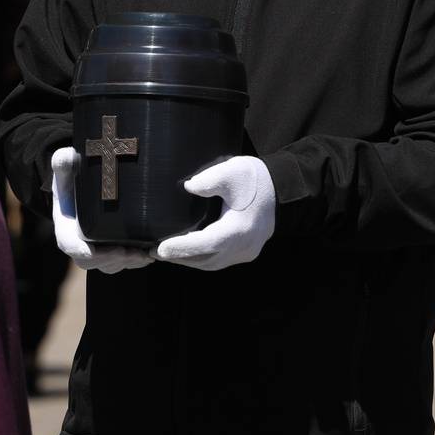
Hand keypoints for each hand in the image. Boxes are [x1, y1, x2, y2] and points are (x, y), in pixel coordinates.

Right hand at [49, 147, 150, 272]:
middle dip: (116, 259)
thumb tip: (64, 156)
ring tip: (148, 252)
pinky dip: (138, 260)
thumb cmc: (73, 178)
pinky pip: (123, 263)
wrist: (81, 188)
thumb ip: (63, 164)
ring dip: (130, 261)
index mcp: (65, 229)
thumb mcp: (66, 169)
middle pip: (95, 262)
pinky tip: (152, 251)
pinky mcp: (111, 253)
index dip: (87, 252)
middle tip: (137, 252)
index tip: (104, 250)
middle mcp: (79, 245)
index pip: (72, 247)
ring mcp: (96, 252)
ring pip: (112, 265)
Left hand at [154, 156, 274, 271]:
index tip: (160, 249)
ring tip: (165, 254)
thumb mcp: (232, 171)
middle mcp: (244, 246)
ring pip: (212, 264)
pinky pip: (220, 261)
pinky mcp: (246, 252)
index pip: (207, 244)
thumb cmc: (255, 179)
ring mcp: (246, 252)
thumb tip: (187, 187)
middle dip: (179, 257)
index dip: (182, 248)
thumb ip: (209, 179)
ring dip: (189, 260)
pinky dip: (201, 258)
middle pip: (206, 259)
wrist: (280, 189)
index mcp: (240, 229)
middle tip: (153, 252)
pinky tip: (186, 252)